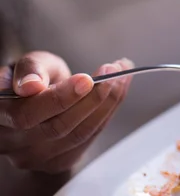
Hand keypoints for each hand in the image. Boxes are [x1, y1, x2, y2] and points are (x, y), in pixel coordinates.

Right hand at [0, 52, 131, 172]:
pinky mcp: (58, 161)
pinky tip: (118, 91)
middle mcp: (12, 143)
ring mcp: (35, 157)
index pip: (29, 114)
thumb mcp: (31, 63)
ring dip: (107, 103)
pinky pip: (89, 139)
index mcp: (0, 115)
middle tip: (113, 71)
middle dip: (93, 97)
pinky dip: (108, 112)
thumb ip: (30, 69)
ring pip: (78, 134)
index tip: (87, 79)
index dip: (60, 98)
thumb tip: (31, 85)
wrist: (38, 98)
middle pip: (58, 127)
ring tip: (121, 76)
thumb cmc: (34, 77)